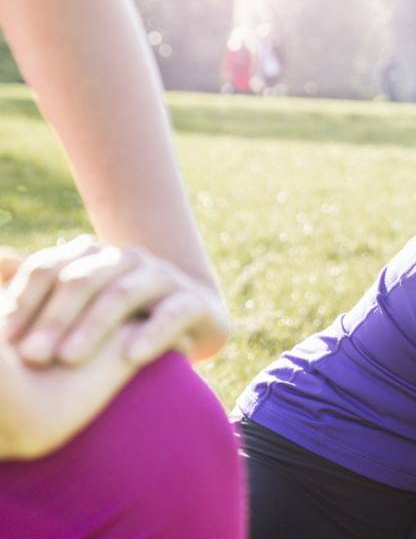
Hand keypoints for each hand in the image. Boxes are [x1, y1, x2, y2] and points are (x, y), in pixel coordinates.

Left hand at [0, 236, 228, 366]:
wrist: (189, 326)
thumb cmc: (121, 323)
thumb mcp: (77, 308)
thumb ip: (37, 290)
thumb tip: (1, 263)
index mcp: (92, 257)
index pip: (50, 269)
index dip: (24, 301)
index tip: (3, 340)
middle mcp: (127, 260)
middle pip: (83, 280)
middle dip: (53, 318)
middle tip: (30, 356)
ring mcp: (164, 277)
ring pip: (124, 294)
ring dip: (94, 326)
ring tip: (68, 360)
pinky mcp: (195, 303)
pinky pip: (173, 313)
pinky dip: (152, 333)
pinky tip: (131, 357)